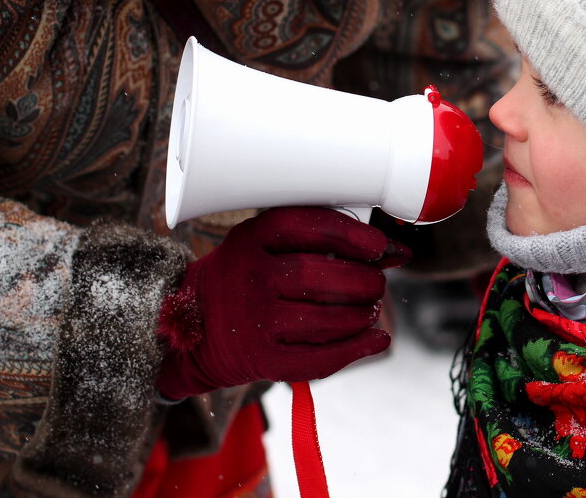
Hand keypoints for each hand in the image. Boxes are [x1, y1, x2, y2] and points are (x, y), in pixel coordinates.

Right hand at [156, 207, 409, 399]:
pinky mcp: (262, 359)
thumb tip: (392, 251)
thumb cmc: (246, 277)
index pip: (312, 226)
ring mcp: (254, 321)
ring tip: (371, 309)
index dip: (355, 235)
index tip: (380, 247)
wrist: (193, 326)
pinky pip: (319, 358)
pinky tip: (375, 339)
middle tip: (376, 283)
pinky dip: (356, 349)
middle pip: (321, 275)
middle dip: (363, 280)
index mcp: (252, 238)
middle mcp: (251, 277)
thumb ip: (320, 241)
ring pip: (325, 318)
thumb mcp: (266, 245)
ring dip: (362, 314)